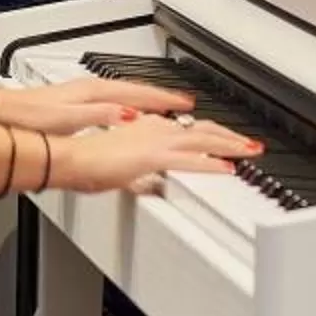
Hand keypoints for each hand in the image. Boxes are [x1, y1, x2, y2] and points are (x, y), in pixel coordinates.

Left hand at [0, 75, 192, 135]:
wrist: (7, 113)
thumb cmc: (32, 116)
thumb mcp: (69, 118)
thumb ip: (100, 115)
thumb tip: (128, 113)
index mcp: (95, 91)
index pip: (138, 93)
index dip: (163, 99)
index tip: (184, 103)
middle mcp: (92, 88)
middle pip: (136, 90)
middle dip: (161, 95)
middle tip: (184, 103)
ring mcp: (85, 92)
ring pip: (126, 92)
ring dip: (146, 98)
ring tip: (163, 105)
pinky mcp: (78, 99)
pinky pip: (115, 97)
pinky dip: (130, 102)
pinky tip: (129, 111)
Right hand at [42, 114, 257, 195]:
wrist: (67, 159)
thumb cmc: (82, 164)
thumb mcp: (118, 173)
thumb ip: (138, 178)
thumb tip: (149, 186)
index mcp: (144, 129)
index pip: (184, 130)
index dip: (208, 135)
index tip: (224, 140)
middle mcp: (153, 129)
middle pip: (200, 129)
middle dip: (228, 136)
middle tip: (248, 143)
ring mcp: (154, 141)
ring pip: (202, 139)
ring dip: (229, 145)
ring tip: (249, 151)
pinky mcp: (152, 156)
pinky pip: (190, 160)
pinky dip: (211, 163)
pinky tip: (227, 169)